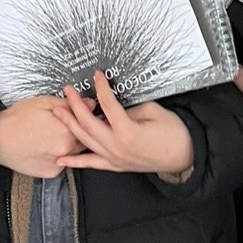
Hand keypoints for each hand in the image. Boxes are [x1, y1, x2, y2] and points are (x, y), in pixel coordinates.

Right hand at [0, 95, 95, 178]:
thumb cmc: (16, 120)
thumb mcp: (45, 103)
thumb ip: (69, 104)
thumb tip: (88, 103)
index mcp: (66, 130)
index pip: (88, 122)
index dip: (88, 115)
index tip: (87, 111)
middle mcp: (64, 150)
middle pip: (85, 138)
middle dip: (81, 130)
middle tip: (67, 122)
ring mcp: (58, 163)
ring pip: (75, 151)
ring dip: (72, 142)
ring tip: (55, 134)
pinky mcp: (51, 172)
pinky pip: (63, 162)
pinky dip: (60, 154)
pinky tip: (49, 145)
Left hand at [53, 71, 194, 176]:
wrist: (184, 156)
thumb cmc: (173, 133)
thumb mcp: (153, 112)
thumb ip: (130, 108)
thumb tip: (113, 104)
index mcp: (127, 132)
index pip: (107, 105)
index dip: (100, 87)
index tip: (97, 76)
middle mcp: (116, 147)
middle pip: (88, 123)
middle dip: (75, 105)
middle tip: (67, 91)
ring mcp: (114, 159)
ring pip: (85, 141)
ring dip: (70, 126)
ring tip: (58, 112)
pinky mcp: (115, 166)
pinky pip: (91, 164)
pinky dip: (75, 162)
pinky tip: (61, 160)